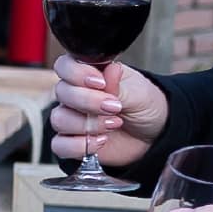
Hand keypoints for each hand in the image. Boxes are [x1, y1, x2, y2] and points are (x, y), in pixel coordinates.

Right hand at [49, 53, 170, 172]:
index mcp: (89, 73)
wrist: (154, 134)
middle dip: (88, 101)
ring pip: (58, 119)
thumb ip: (118, 85)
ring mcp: (72, 119)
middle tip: (114, 107)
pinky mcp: (73, 142)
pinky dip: (79, 145)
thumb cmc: (144, 106)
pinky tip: (100, 141)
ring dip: (87, 124)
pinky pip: (60, 145)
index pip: (65, 66)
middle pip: (61, 92)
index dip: (77, 73)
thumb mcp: (138, 92)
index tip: (100, 83)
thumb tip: (110, 69)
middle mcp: (76, 95)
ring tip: (113, 124)